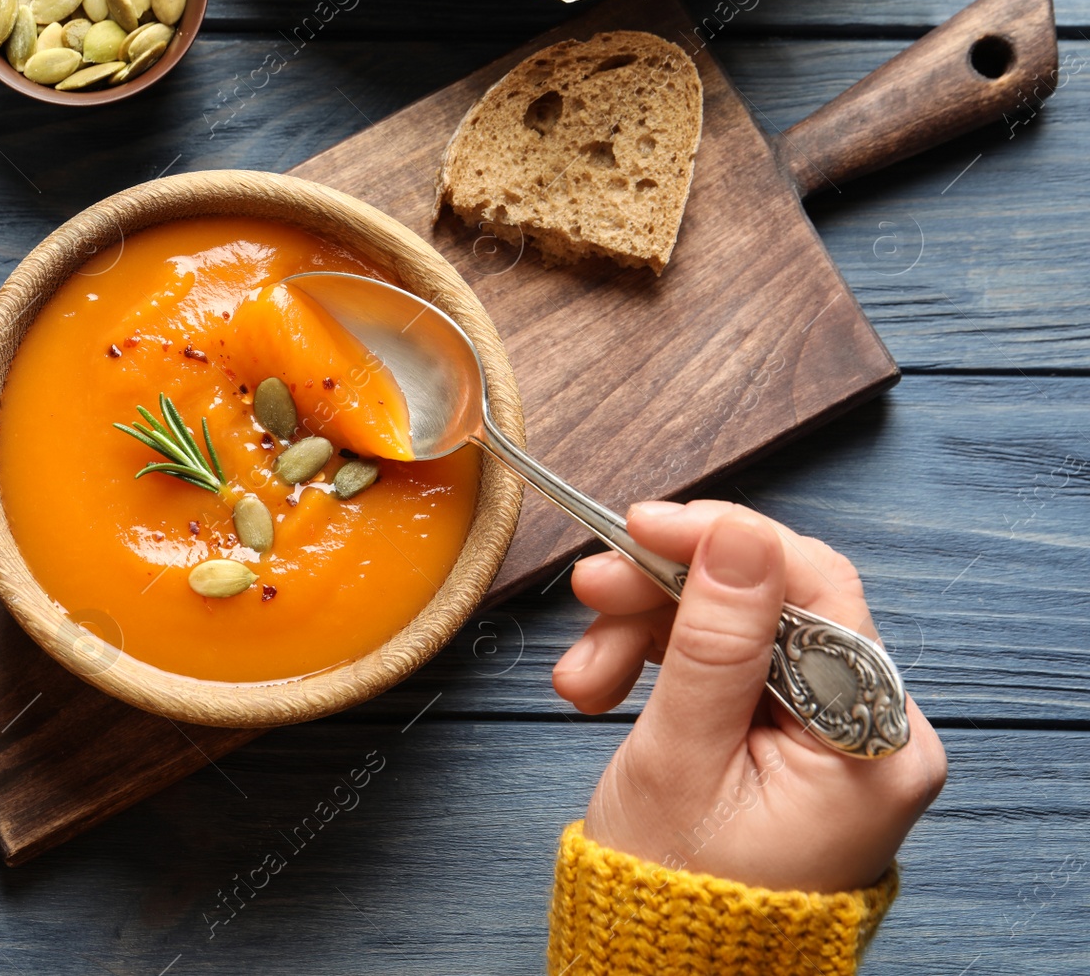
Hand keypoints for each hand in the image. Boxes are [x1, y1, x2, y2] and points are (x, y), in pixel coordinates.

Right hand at [552, 500, 946, 892]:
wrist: (660, 971)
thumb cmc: (677, 893)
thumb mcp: (682, 757)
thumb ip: (714, 641)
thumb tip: (738, 534)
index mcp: (876, 743)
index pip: (814, 589)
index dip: (723, 544)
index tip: (641, 526)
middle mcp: (873, 732)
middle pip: (769, 605)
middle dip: (666, 597)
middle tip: (590, 591)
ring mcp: (833, 736)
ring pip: (736, 629)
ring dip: (646, 634)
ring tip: (581, 679)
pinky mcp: (792, 739)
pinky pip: (727, 666)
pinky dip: (660, 665)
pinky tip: (605, 686)